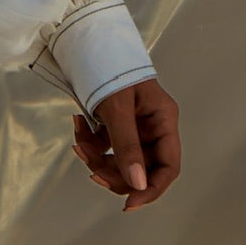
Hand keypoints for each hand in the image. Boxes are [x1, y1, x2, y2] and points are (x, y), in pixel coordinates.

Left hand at [72, 78, 180, 212]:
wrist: (85, 41)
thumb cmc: (108, 68)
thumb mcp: (117, 109)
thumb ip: (127, 147)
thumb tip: (137, 186)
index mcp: (163, 120)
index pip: (168, 167)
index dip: (152, 189)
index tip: (129, 203)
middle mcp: (151, 125)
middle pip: (139, 168)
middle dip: (113, 172)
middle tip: (90, 169)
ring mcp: (132, 124)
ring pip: (118, 158)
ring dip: (96, 156)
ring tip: (78, 139)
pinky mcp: (112, 121)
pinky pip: (103, 144)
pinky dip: (89, 141)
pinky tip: (77, 124)